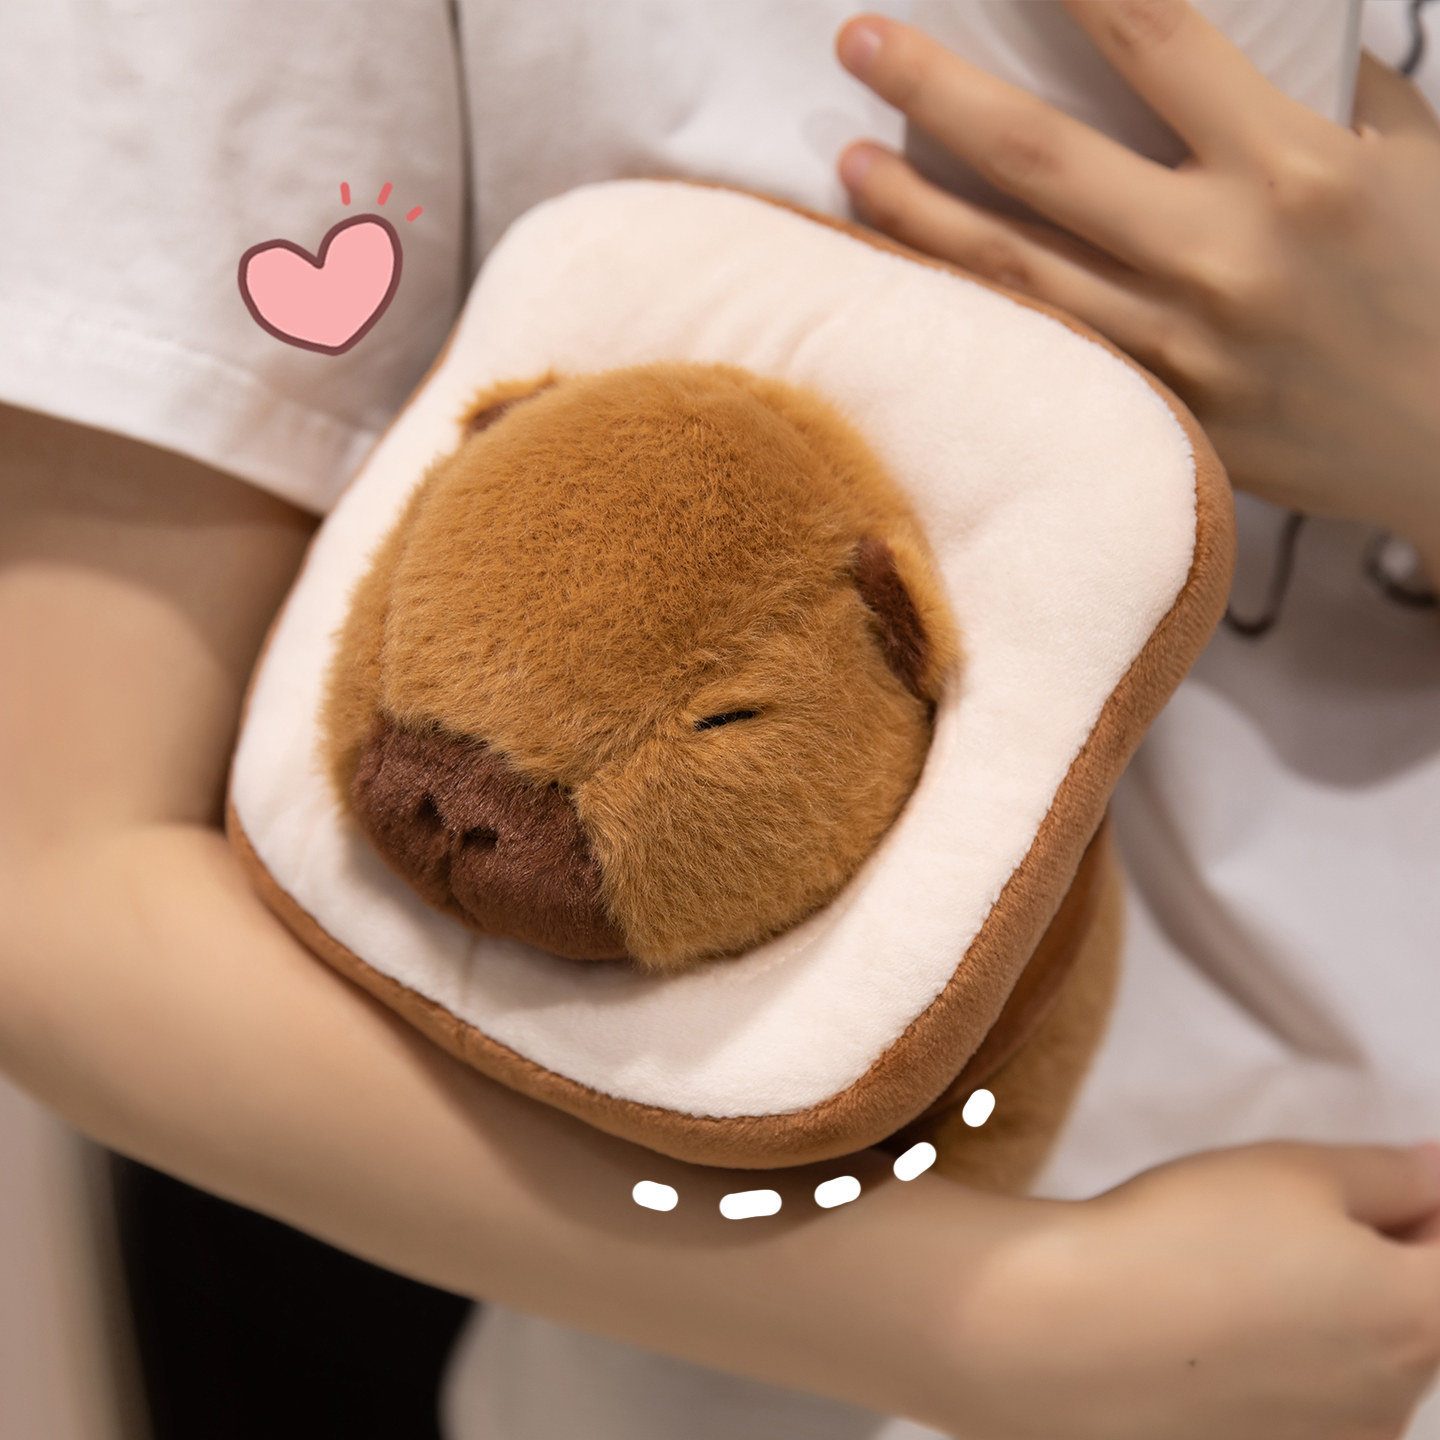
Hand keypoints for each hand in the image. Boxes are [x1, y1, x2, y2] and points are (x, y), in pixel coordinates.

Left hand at [836, 2, 1439, 579]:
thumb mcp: (1406, 157)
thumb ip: (1309, 92)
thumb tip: (1221, 44)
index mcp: (1293, 166)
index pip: (1152, 35)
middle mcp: (1219, 256)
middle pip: (1039, 154)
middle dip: (935, 87)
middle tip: (858, 42)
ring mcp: (1176, 351)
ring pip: (1011, 269)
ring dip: (915, 211)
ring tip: (848, 164)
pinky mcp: (1158, 419)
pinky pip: (1039, 353)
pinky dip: (966, 311)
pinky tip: (910, 278)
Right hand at [939, 1142, 1439, 1439]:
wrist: (1065, 1336)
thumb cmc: (1185, 1236)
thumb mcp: (1292, 1169)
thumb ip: (1390, 1173)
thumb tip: (1436, 1175)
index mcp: (1419, 1315)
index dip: (1428, 1208)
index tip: (1384, 1182)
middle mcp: (1397, 1403)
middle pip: (1416, 1315)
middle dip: (1378, 1261)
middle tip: (1285, 1213)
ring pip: (1357, 1364)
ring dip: (1326, 1318)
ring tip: (1229, 1275)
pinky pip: (1301, 1407)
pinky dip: (1276, 1367)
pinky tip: (1204, 1331)